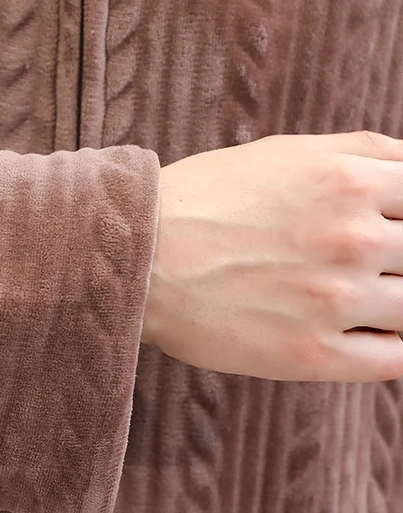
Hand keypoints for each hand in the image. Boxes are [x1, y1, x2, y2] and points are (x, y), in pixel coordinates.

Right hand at [143, 131, 402, 381]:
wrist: (136, 258)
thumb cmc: (201, 201)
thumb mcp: (285, 152)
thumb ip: (364, 152)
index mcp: (352, 183)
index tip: (389, 233)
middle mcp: (354, 240)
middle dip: (398, 260)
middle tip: (359, 266)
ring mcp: (334, 302)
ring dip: (396, 303)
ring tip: (354, 300)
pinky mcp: (309, 356)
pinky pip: (392, 361)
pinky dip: (394, 349)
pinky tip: (370, 337)